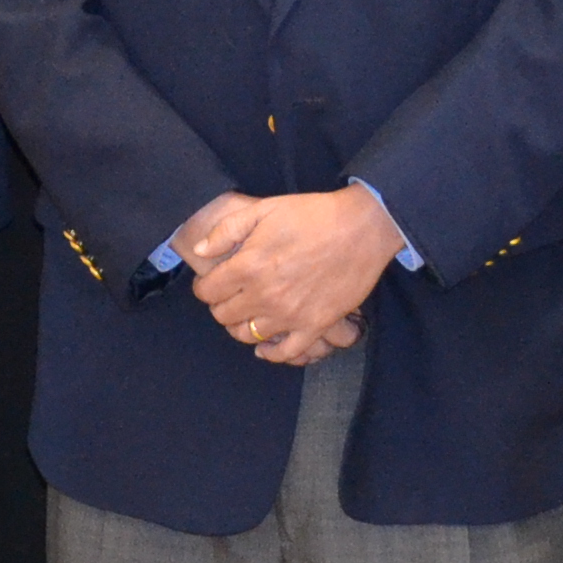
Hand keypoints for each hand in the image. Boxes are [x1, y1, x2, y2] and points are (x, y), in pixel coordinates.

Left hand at [176, 189, 398, 366]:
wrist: (362, 228)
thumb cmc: (312, 215)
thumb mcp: (263, 209)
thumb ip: (226, 230)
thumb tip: (200, 251)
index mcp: (248, 267)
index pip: (207, 291)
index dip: (204, 286)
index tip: (211, 281)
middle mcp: (265, 296)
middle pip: (224, 315)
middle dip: (220, 305)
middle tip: (230, 295)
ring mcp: (290, 315)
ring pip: (248, 335)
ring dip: (240, 326)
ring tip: (247, 313)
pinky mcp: (315, 326)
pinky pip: (285, 353)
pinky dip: (270, 352)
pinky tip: (264, 344)